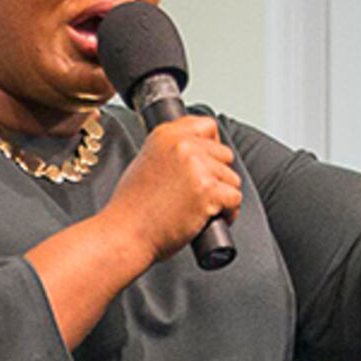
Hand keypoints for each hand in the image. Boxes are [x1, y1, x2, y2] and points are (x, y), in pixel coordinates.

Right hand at [108, 111, 243, 262]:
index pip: (207, 126)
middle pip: (225, 154)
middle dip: (217, 175)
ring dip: (222, 195)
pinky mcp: (207, 190)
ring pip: (232, 178)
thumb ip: (170, 151)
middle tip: (199, 194)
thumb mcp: (144, 163)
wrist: (124, 235)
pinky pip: (235, 197)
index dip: (211, 147)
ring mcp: (196, 167)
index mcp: (165, 135)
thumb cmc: (131, 209)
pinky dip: (228, 212)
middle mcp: (182, 145)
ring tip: (201, 209)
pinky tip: (209, 219)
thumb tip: (195, 152)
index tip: (206, 164)